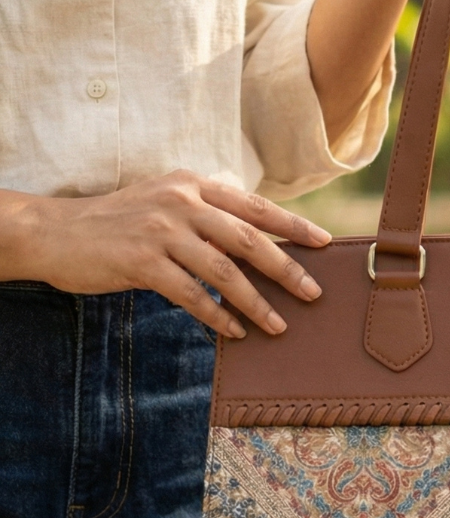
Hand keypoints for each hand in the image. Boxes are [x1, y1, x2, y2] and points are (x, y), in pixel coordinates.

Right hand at [11, 171, 329, 337]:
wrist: (56, 232)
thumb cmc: (120, 222)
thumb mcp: (166, 201)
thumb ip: (207, 213)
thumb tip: (259, 239)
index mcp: (194, 184)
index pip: (255, 206)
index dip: (293, 226)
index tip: (324, 243)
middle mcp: (182, 202)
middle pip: (250, 240)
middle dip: (288, 270)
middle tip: (314, 293)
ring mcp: (162, 231)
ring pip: (225, 272)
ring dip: (257, 303)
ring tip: (280, 325)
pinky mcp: (143, 262)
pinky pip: (192, 295)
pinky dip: (217, 316)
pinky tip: (235, 332)